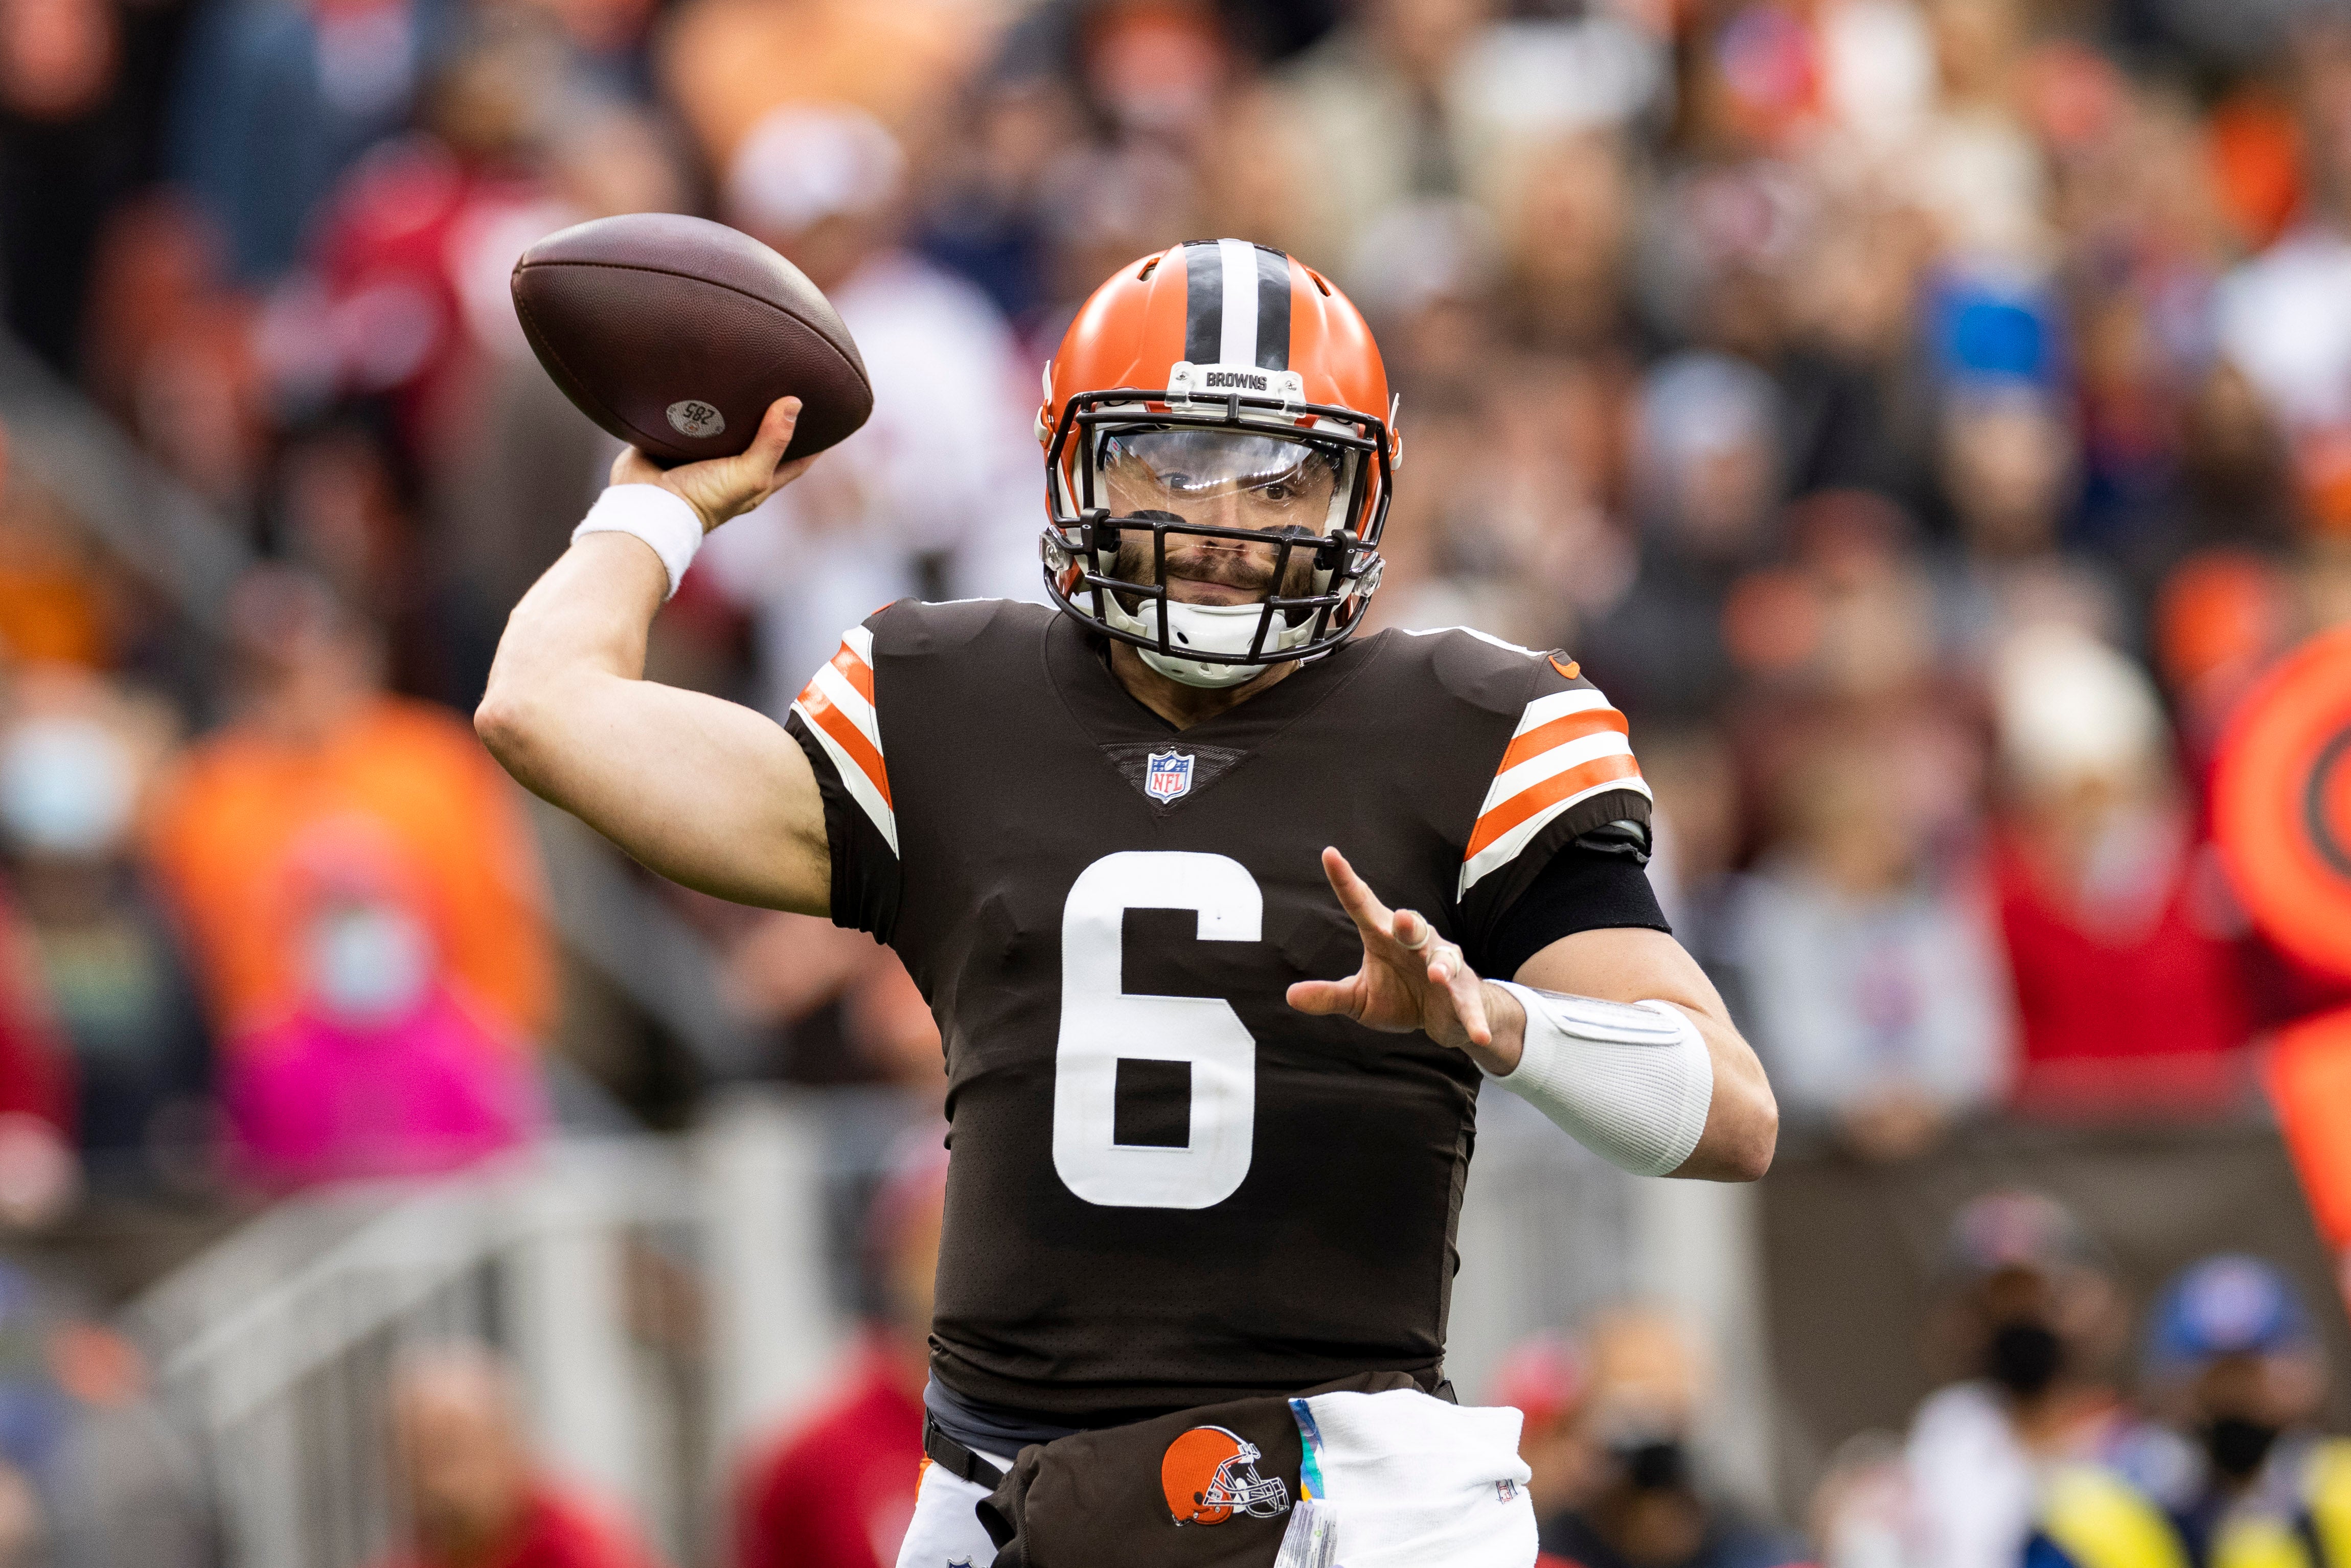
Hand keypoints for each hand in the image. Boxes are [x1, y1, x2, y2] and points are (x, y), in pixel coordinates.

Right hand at [610, 396, 817, 532]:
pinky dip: (696, 400)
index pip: (797, 460)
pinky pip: (690, 416)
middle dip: (775, 416)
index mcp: (756, 479)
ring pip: (726, 425)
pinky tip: (703, 376)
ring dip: (733, 405)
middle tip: (791, 382)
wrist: (647, 505)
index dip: (816, 443)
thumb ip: (772, 442)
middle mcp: (732, 466)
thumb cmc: (703, 498)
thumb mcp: (748, 474)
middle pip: (762, 438)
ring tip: (749, 370)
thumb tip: (795, 403)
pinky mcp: (675, 441)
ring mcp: (703, 454)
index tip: (833, 417)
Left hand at [1286, 846, 1523, 1073]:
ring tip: (1436, 975)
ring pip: (1446, 960)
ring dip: (1442, 966)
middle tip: (1404, 920)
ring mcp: (1445, 968)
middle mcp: (1417, 945)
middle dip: (1411, 924)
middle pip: (1414, 928)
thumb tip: (1290, 995)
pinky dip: (1474, 1019)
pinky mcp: (1464, 995)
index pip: (1362, 905)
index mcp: (1385, 937)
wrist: (1444, 1018)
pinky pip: (1468, 1006)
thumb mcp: (1359, 999)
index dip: (1346, 881)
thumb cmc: (1400, 997)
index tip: (1329, 855)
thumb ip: (1329, 995)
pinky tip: (1480, 1036)